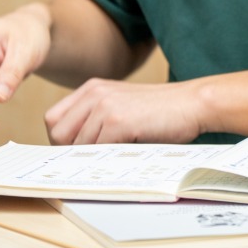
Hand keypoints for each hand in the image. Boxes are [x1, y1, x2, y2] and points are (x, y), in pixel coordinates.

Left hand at [44, 79, 204, 143]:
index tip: (78, 151)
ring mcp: (105, 106)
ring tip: (114, 156)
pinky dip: (106, 160)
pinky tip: (123, 156)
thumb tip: (71, 151)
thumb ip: (96, 119)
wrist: (194, 103)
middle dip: (70, 151)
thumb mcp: (122, 105)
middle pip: (57, 134)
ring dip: (92, 157)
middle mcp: (95, 93)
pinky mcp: (118, 121)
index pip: (53, 119)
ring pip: (76, 146)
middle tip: (93, 159)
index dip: (61, 139)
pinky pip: (96, 150)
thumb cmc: (163, 111)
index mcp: (92, 88)